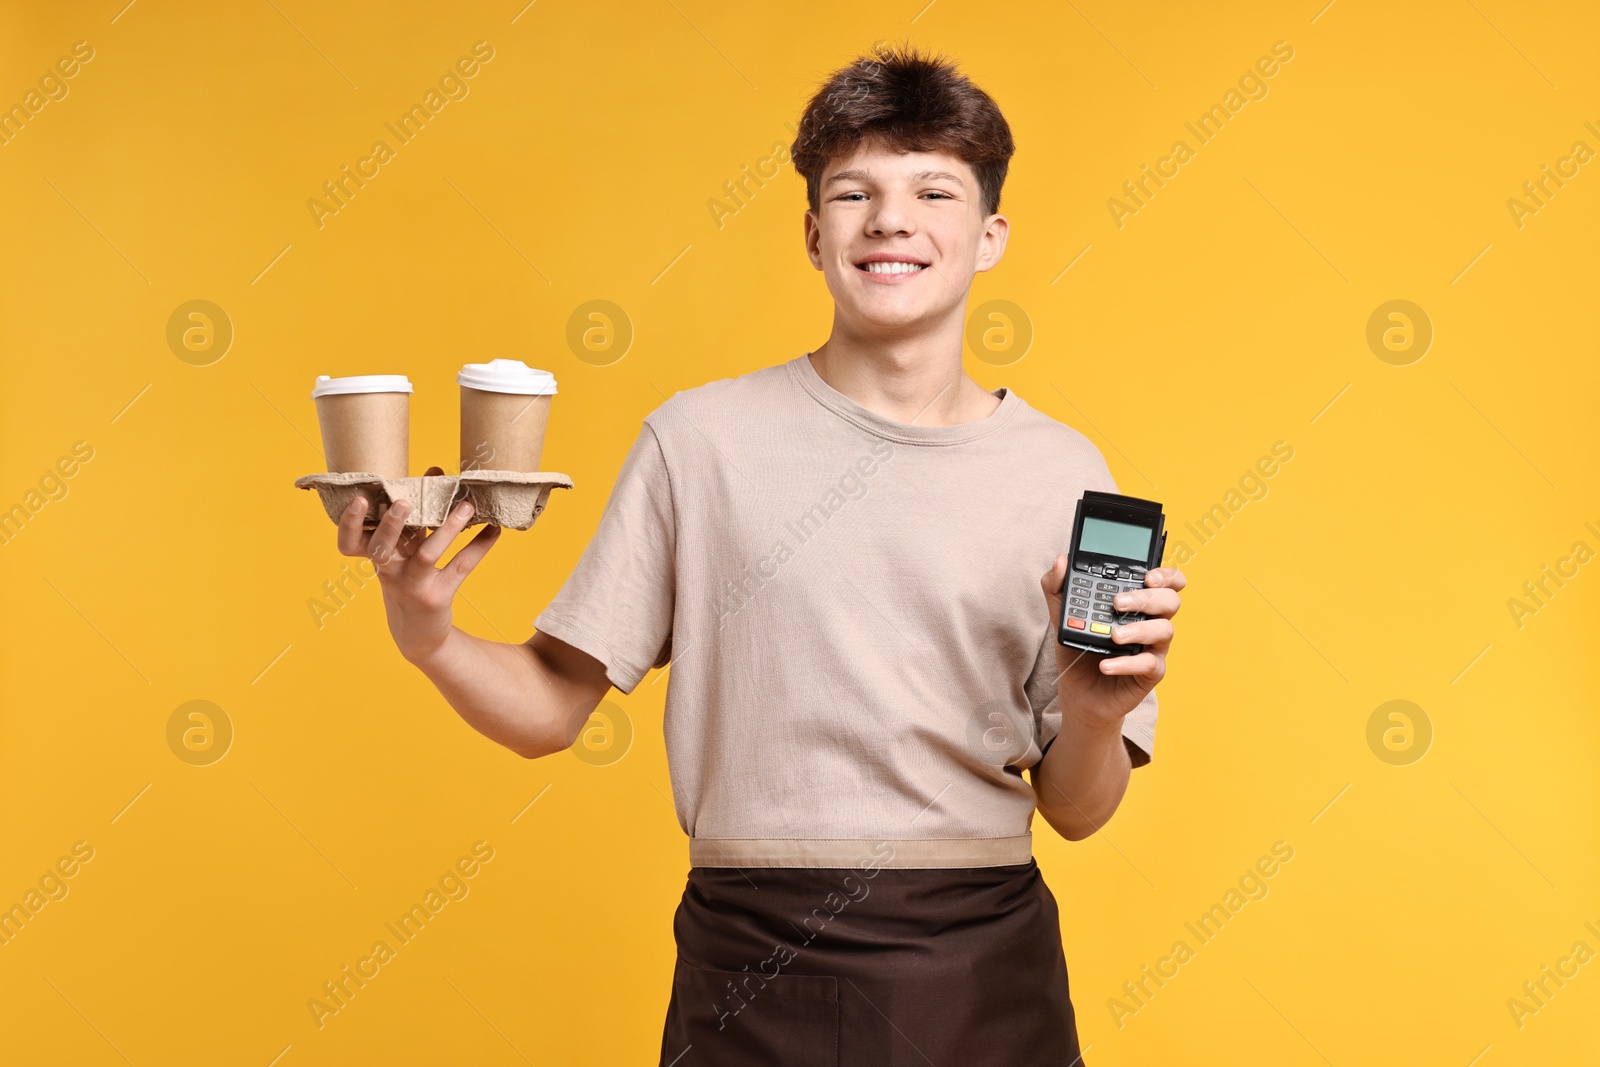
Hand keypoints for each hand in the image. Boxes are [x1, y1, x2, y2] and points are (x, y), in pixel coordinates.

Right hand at [336, 465, 501, 662]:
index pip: (352, 541)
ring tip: (467, 508)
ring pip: (427, 555)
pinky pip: (460, 567)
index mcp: (377, 558)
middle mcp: (390, 572)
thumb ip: (417, 514)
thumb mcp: (405, 552)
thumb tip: (434, 468)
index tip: (359, 499)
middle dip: (392, 524)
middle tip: (404, 501)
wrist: (418, 636)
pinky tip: (494, 531)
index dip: (350, 522)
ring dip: (447, 529)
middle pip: (383, 547)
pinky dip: (479, 547)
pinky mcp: (437, 597)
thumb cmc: (409, 580)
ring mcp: (413, 586)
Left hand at [1039, 555, 1184, 730]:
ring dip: (1140, 630)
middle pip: (1170, 601)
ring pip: (1165, 630)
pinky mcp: (1150, 674)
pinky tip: (1106, 664)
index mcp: (1138, 604)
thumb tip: (1060, 560)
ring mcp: (1153, 648)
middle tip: (1118, 602)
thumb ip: (1057, 588)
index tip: (1148, 575)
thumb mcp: (1062, 617)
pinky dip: (1127, 663)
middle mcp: (1151, 622)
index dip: (1166, 574)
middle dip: (1147, 598)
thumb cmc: (1079, 652)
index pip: (1166, 582)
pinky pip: (1149, 665)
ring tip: (1114, 635)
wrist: (1077, 694)